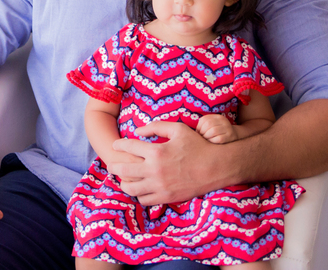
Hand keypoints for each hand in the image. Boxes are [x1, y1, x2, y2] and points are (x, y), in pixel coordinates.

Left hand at [107, 120, 226, 205]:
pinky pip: (144, 200)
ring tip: (123, 178)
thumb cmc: (197, 145)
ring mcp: (160, 186)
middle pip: (123, 170)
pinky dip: (139, 194)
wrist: (216, 167)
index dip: (119, 144)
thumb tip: (137, 131)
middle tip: (111, 164)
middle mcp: (155, 170)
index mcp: (156, 151)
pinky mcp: (167, 197)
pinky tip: (139, 188)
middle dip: (113, 166)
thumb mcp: (177, 128)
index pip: (128, 147)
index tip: (116, 144)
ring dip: (124, 183)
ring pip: (131, 188)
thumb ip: (155, 127)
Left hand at [195, 114, 236, 143]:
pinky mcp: (230, 136)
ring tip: (206, 139)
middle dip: (202, 132)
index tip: (198, 132)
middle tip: (201, 137)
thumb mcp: (213, 125)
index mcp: (218, 117)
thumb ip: (204, 125)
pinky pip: (218, 139)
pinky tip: (211, 142)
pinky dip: (212, 141)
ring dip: (207, 136)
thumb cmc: (219, 131)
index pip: (205, 119)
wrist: (235, 134)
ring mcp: (228, 128)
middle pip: (208, 124)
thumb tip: (195, 132)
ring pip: (213, 131)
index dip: (199, 126)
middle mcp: (224, 121)